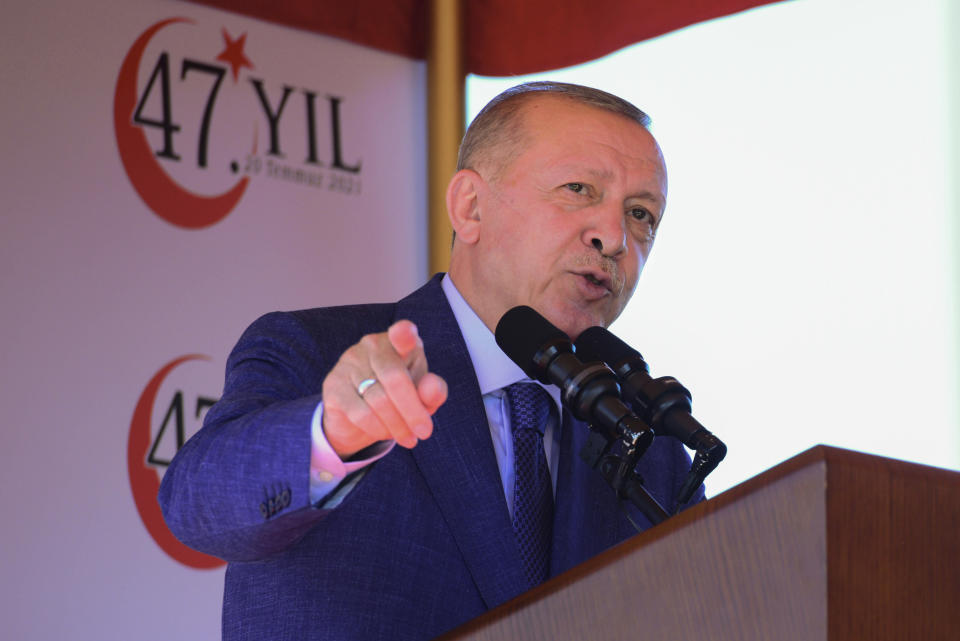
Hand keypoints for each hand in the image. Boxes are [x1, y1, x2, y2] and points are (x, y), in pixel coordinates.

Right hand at [321, 320, 447, 457]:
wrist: (359, 417)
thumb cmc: (400, 398)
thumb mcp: (423, 397)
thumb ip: (433, 392)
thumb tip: (431, 388)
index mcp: (400, 342)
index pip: (402, 334)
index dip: (403, 334)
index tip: (405, 333)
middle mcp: (372, 344)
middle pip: (395, 378)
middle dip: (413, 411)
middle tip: (424, 432)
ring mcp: (349, 362)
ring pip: (379, 400)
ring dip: (398, 425)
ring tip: (407, 437)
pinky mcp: (333, 384)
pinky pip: (361, 413)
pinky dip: (378, 429)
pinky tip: (385, 433)